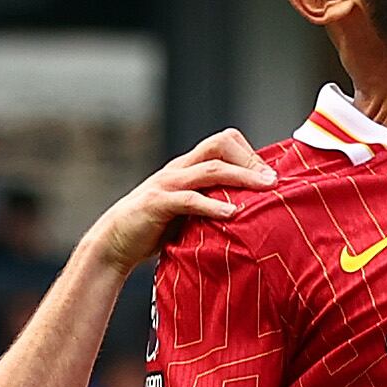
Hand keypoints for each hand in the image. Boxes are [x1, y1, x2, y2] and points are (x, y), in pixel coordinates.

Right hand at [83, 130, 276, 270]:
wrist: (113, 244)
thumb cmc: (153, 230)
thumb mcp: (186, 213)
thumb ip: (209, 204)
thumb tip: (247, 213)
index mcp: (186, 167)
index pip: (223, 142)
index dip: (249, 154)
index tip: (269, 176)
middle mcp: (178, 169)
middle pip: (219, 144)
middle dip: (250, 159)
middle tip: (273, 180)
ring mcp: (167, 184)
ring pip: (211, 169)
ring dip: (242, 177)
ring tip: (265, 189)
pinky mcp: (158, 204)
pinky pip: (190, 199)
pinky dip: (214, 206)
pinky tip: (233, 214)